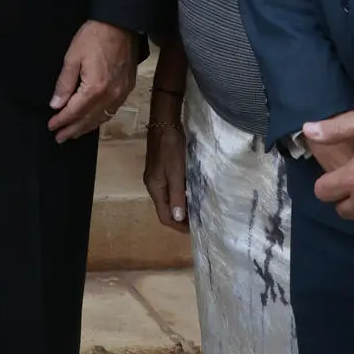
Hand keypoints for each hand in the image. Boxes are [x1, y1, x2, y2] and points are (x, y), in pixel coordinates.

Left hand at [49, 21, 138, 141]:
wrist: (121, 24)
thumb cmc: (93, 37)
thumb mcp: (72, 57)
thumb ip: (64, 84)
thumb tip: (55, 105)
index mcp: (95, 88)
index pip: (75, 111)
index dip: (62, 121)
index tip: (51, 127)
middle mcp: (110, 95)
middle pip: (89, 119)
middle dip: (73, 129)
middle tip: (59, 137)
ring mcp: (121, 93)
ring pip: (102, 117)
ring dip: (86, 127)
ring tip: (73, 133)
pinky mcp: (127, 88)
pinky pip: (112, 110)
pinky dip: (100, 118)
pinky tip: (93, 121)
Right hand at [143, 112, 188, 230]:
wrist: (165, 123)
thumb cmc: (171, 148)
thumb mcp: (176, 172)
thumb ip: (177, 195)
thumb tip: (178, 218)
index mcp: (154, 188)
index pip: (164, 216)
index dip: (179, 225)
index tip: (195, 230)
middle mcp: (153, 185)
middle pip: (166, 209)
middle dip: (181, 218)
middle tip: (199, 221)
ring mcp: (157, 177)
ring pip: (169, 199)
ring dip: (182, 206)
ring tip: (198, 209)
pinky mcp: (162, 169)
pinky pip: (172, 188)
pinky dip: (182, 194)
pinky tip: (193, 192)